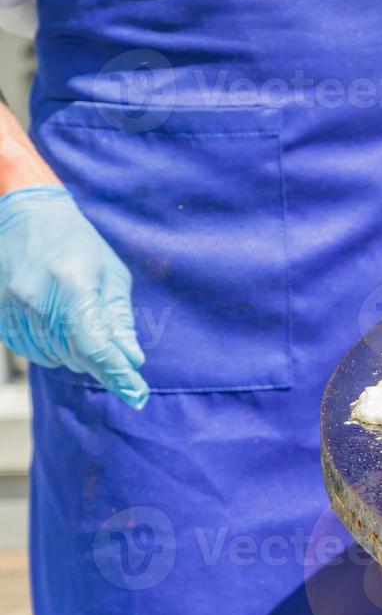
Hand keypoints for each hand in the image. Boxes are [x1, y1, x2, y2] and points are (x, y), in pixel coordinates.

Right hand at [0, 186, 148, 407]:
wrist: (25, 218)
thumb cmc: (79, 246)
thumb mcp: (111, 274)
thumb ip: (119, 320)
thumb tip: (131, 361)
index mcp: (72, 283)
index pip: (95, 344)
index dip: (117, 375)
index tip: (137, 396)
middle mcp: (35, 297)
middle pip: (76, 356)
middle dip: (100, 357)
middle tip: (107, 336)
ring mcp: (10, 307)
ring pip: (53, 357)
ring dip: (74, 351)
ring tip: (75, 316)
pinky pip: (31, 351)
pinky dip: (50, 346)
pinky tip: (54, 319)